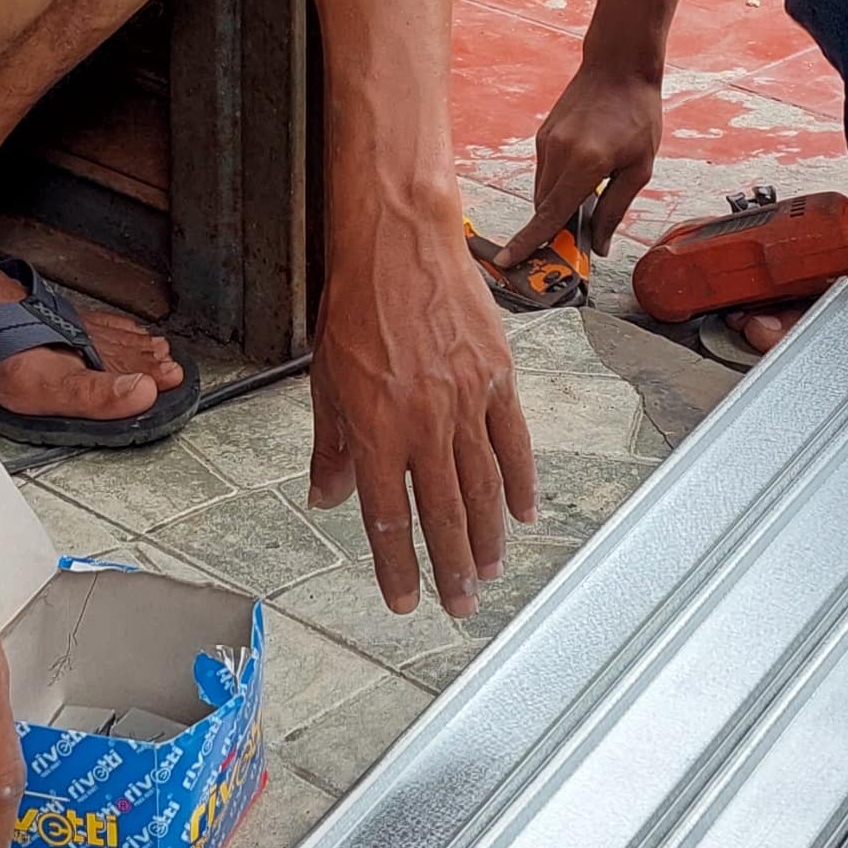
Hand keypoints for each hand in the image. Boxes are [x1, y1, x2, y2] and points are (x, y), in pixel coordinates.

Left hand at [312, 191, 540, 618]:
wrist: (399, 242)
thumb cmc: (355, 305)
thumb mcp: (325, 378)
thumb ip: (331, 445)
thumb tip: (328, 498)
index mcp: (374, 428)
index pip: (386, 517)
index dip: (397, 566)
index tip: (405, 601)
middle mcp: (422, 423)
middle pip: (441, 513)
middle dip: (449, 568)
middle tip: (460, 605)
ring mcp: (465, 401)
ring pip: (481, 487)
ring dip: (485, 538)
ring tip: (487, 572)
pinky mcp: (496, 377)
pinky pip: (512, 443)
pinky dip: (519, 482)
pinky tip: (521, 514)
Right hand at [502, 53, 664, 262]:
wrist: (618, 67)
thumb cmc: (638, 115)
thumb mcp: (640, 168)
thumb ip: (614, 209)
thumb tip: (598, 245)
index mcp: (586, 163)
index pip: (550, 214)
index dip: (529, 242)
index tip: (510, 261)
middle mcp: (559, 153)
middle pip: (542, 208)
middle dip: (553, 227)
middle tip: (578, 236)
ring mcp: (546, 143)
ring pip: (540, 191)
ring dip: (556, 203)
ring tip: (589, 191)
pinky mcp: (542, 136)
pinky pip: (543, 172)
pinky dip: (556, 183)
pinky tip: (582, 170)